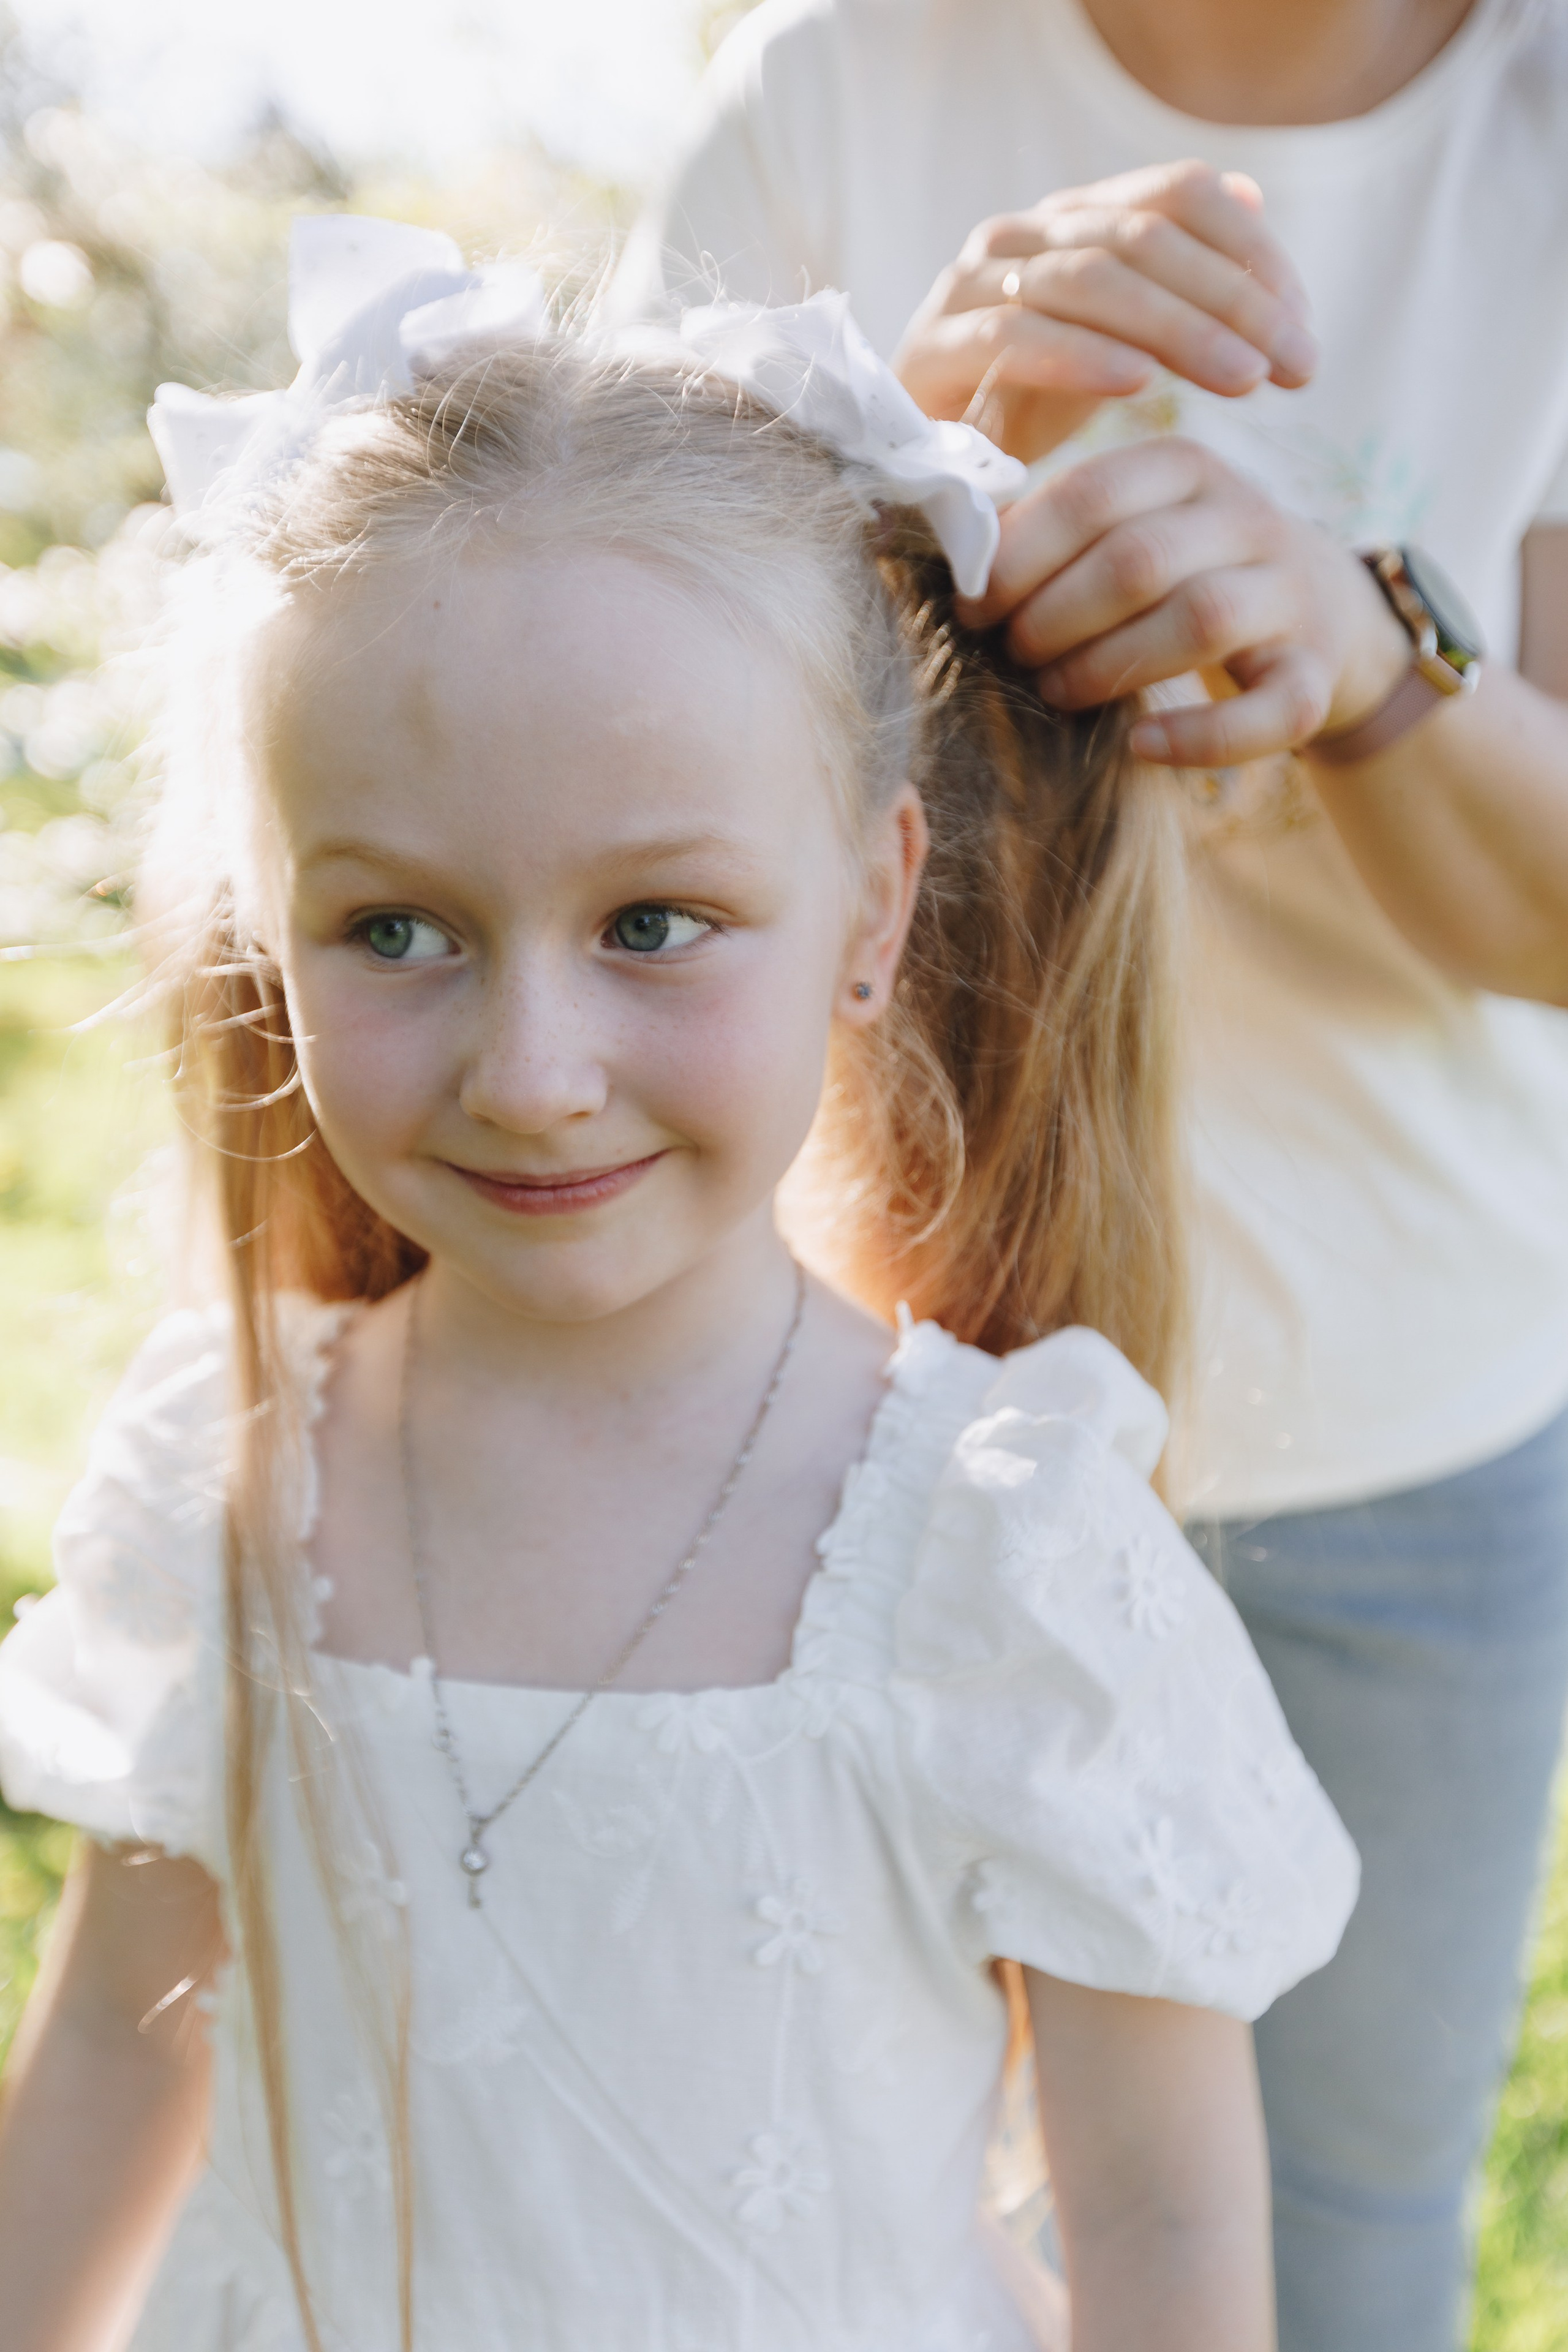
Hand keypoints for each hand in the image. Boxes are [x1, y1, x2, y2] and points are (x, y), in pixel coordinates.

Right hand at [893, 161, 1317, 463]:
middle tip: (1297, 365)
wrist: (912, 467)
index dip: (1254, 253)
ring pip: (1088, 280)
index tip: (1304, 329)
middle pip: (1144, 238)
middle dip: (1235, 301)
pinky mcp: (930, 350)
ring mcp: (968, 286)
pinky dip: (1080, 357)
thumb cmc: (1022, 403)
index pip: (1179, 194)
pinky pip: (1013, 338)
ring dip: (1178, 330)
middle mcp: (1019, 233)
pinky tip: (1138, 386)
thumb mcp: (1115, 338)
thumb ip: (1176, 276)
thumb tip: (1254, 198)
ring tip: (1243, 381)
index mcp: (1071, 218)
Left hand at [959, 437, 1412, 766]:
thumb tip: (946, 542)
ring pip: (1199, 618)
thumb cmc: (1181, 570)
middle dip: (1055, 616)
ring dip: (1110, 666)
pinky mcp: (1316, 675)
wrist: (1318, 610)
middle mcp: (1248, 516)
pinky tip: (1139, 744)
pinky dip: (1201, 738)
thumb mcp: (1132, 522)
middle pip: (1138, 560)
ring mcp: (1291, 595)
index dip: (1019, 556)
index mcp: (1188, 468)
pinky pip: (1267, 711)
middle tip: (1013, 652)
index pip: (1091, 493)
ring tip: (1057, 692)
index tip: (973, 606)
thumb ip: (1056, 526)